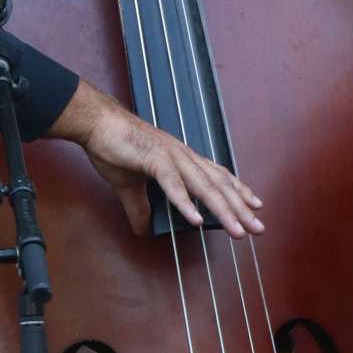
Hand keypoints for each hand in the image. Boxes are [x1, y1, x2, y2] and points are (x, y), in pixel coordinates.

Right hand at [51, 78, 264, 239]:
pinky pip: (173, 183)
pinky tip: (196, 219)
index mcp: (179, 158)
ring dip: (222, 209)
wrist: (95, 123)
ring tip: (236, 229)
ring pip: (202, 186)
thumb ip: (138, 207)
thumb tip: (141, 229)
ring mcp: (169, 156)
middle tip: (257, 228)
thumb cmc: (112, 146)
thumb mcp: (128, 185)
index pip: (216, 175)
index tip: (255, 206)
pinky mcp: (152, 158)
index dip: (237, 191)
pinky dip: (186, 201)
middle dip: (239, 208)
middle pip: (217, 184)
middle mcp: (181, 155)